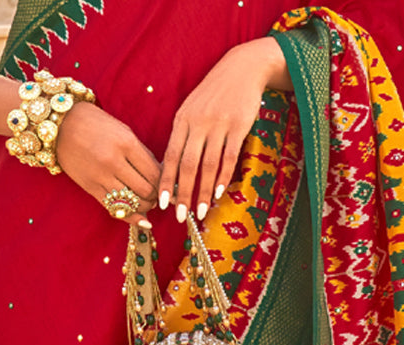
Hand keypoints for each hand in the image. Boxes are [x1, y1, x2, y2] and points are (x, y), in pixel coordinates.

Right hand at [56, 101, 160, 223]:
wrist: (62, 124)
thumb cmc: (97, 125)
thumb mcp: (124, 131)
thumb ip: (142, 154)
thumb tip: (161, 176)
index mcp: (126, 144)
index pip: (155, 174)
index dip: (164, 184)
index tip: (166, 186)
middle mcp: (114, 162)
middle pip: (146, 191)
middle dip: (156, 197)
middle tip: (158, 196)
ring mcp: (101, 177)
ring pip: (133, 203)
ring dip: (145, 208)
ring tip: (148, 203)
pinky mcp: (91, 188)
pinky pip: (115, 209)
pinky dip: (131, 217)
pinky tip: (142, 221)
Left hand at [158, 37, 290, 222]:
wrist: (242, 69)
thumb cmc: (215, 93)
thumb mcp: (193, 109)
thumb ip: (185, 135)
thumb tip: (176, 167)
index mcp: (182, 120)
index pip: (170, 156)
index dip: (165, 181)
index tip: (162, 203)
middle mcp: (197, 123)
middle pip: (187, 165)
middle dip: (183, 193)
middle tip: (180, 216)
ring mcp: (218, 125)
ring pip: (208, 165)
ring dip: (204, 191)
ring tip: (201, 212)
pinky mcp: (238, 126)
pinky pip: (229, 157)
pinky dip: (223, 177)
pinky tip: (219, 193)